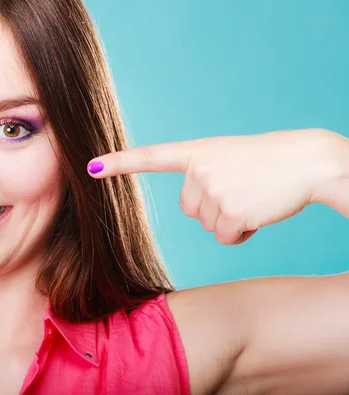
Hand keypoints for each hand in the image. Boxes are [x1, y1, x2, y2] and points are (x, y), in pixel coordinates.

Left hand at [87, 129, 344, 244]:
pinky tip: (258, 213)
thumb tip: (198, 214)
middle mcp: (199, 170)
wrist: (308, 162)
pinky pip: (225, 238)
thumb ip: (204, 178)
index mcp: (198, 152)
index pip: (151, 157)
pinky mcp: (228, 211)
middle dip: (213, 207)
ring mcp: (212, 190)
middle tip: (241, 190)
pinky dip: (242, 233)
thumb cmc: (270, 162)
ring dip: (230, 219)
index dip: (119, 164)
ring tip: (253, 197)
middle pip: (189, 209)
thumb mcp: (229, 159)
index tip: (90, 167)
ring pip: (207, 225)